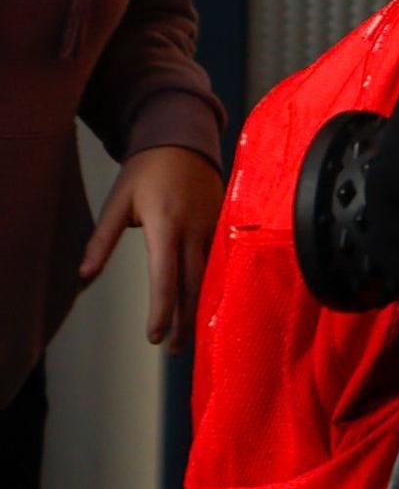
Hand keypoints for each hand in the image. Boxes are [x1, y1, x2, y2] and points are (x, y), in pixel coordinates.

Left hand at [77, 144, 223, 352]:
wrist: (184, 139)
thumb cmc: (146, 170)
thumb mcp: (118, 201)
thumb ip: (102, 239)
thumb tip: (84, 275)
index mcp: (166, 225)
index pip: (165, 278)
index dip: (162, 311)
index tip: (155, 337)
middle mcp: (194, 229)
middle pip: (193, 284)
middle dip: (185, 319)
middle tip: (177, 350)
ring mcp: (213, 225)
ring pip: (211, 274)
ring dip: (201, 305)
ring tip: (193, 332)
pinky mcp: (224, 221)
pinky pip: (222, 258)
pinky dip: (215, 283)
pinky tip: (211, 300)